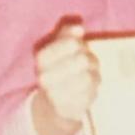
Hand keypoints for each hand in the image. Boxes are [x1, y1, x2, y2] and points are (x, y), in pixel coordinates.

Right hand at [32, 20, 99, 134]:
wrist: (54, 103)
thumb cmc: (59, 68)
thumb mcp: (58, 47)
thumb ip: (66, 33)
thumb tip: (79, 27)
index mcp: (42, 58)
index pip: (71, 43)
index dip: (80, 44)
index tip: (79, 46)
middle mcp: (45, 77)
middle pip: (83, 60)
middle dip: (89, 59)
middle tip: (86, 62)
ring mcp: (57, 94)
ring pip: (89, 77)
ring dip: (93, 74)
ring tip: (88, 74)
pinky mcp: (70, 107)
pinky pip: (92, 93)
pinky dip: (93, 88)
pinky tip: (88, 87)